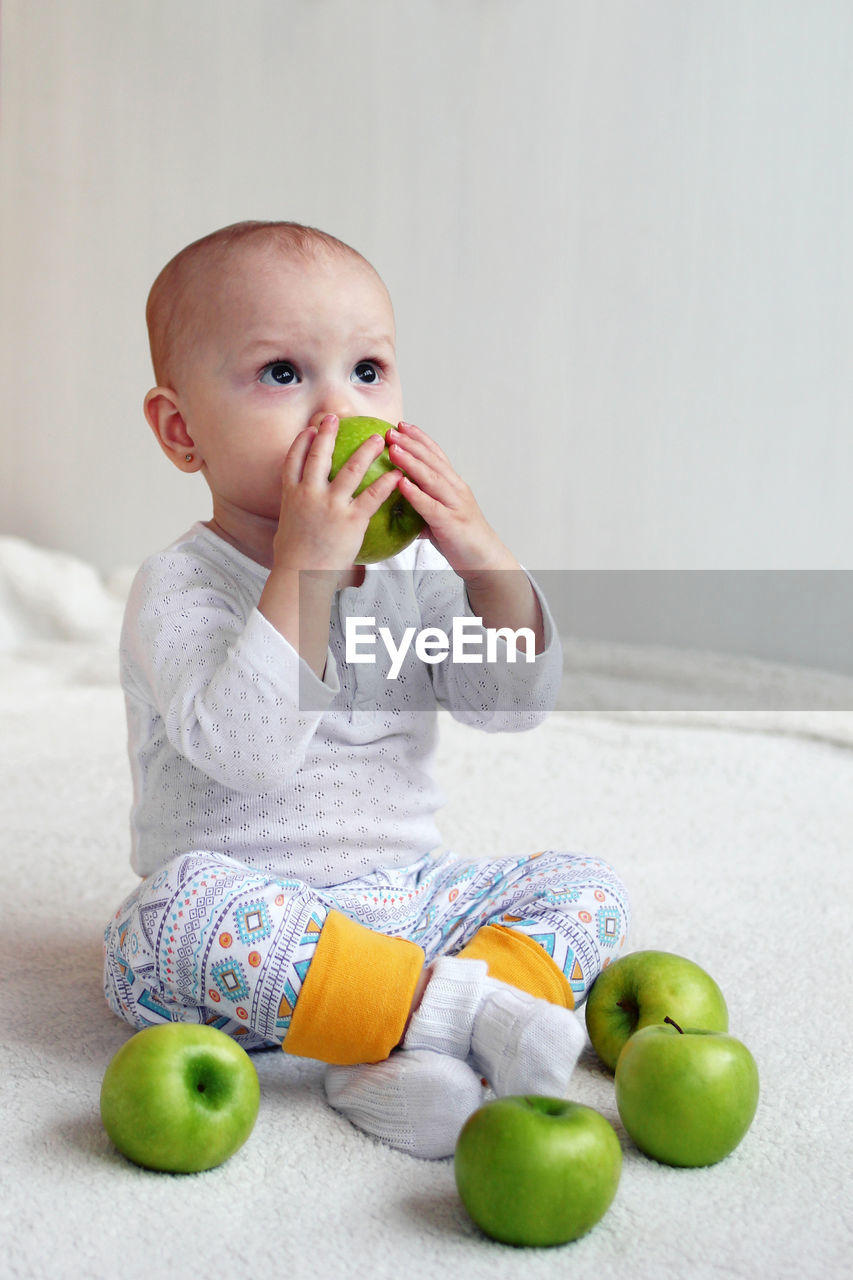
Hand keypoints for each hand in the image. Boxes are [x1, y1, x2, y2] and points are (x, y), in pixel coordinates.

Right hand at [273, 414, 400, 573]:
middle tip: (335, 417)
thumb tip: (297, 516)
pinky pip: (373, 496)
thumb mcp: (287, 530)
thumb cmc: (294, 560)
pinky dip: (387, 483)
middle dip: (327, 433)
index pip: (293, 460)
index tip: (309, 430)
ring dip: (366, 450)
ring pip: (351, 468)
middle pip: (318, 455)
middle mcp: (309, 494)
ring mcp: (331, 505)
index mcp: (291, 495)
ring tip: (379, 438)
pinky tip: (397, 474)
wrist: (300, 576)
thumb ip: (295, 515)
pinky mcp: (351, 519)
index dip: (301, 442)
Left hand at [386, 421, 515, 578]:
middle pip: (432, 461)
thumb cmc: (463, 540)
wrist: (485, 562)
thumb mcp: (441, 518)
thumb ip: (423, 508)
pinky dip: (415, 493)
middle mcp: (456, 490)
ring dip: (411, 462)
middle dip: (411, 444)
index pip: (437, 456)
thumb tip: (401, 506)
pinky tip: (401, 483)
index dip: (420, 439)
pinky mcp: (451, 523)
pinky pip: (430, 505)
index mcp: (454, 486)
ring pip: (431, 478)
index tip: (403, 426)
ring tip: (393, 449)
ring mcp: (455, 505)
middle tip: (391, 431)